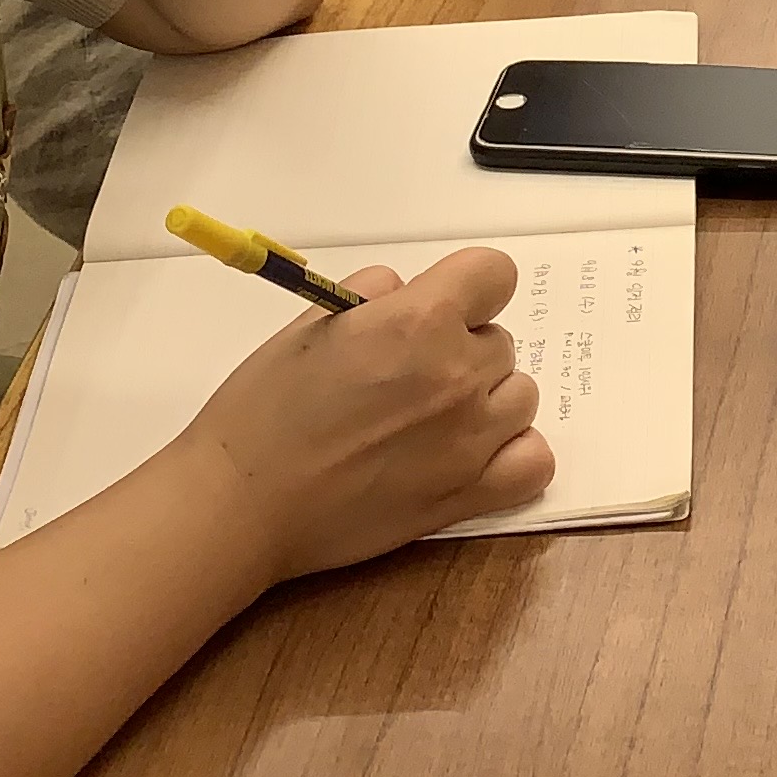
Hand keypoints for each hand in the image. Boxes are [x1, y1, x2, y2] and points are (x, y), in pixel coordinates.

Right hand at [173, 244, 553, 580]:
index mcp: (419, 322)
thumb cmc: (263, 410)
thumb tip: (409, 293)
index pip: (495, 274)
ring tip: (429, 420)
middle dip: (462, 348)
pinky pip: (534, 461)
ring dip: (485, 400)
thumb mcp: (312, 322)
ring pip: (519, 397)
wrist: (242, 502)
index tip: (439, 309)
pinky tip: (468, 453)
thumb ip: (376, 294)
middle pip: (500, 340)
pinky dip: (511, 454)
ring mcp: (469, 440)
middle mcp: (457, 376)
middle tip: (406, 376)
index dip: (468, 288)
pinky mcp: (467, 496)